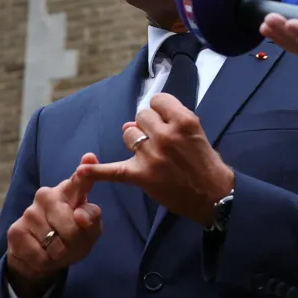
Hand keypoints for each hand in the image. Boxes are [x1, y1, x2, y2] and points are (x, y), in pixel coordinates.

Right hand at [5, 153, 102, 297]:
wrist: (40, 259)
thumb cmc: (69, 240)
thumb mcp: (89, 233)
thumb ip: (91, 220)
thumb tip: (80, 215)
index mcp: (69, 192)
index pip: (79, 180)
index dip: (84, 172)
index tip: (90, 158)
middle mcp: (48, 195)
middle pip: (71, 224)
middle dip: (74, 241)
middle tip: (69, 243)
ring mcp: (30, 211)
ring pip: (54, 241)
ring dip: (58, 253)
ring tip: (54, 248)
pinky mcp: (17, 229)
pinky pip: (40, 254)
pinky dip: (45, 261)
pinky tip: (41, 253)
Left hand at [75, 93, 233, 225]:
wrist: (214, 196)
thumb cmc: (207, 163)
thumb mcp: (196, 131)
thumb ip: (170, 120)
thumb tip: (137, 120)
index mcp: (184, 121)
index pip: (157, 101)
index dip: (159, 111)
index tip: (165, 121)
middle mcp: (166, 135)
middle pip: (141, 116)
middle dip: (147, 126)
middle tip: (160, 141)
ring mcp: (152, 155)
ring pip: (128, 133)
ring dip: (135, 140)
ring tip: (149, 153)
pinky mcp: (141, 175)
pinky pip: (113, 170)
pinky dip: (97, 172)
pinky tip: (82, 170)